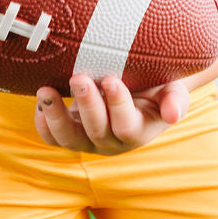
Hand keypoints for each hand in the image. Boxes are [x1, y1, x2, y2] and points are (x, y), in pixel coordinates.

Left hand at [34, 73, 187, 153]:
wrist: (138, 88)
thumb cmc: (157, 86)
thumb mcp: (173, 89)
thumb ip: (176, 100)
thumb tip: (174, 115)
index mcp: (138, 131)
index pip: (126, 125)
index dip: (118, 105)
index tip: (111, 80)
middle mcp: (111, 141)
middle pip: (96, 131)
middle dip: (87, 104)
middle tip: (79, 77)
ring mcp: (87, 140)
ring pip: (68, 139)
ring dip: (56, 115)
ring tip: (46, 89)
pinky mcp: (70, 134)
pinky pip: (51, 137)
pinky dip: (43, 122)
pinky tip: (41, 100)